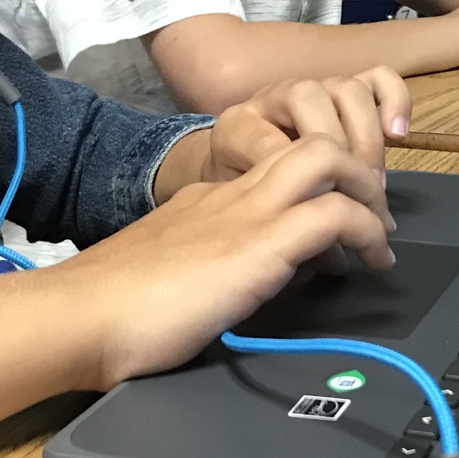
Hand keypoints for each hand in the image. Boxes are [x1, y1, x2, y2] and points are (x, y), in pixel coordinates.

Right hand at [58, 136, 395, 386]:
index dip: (316, 188)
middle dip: (355, 172)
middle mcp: (229, 193)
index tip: (334, 228)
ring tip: (380, 237)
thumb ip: (200, 270)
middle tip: (375, 219)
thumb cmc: (108, 313)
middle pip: (308, 141)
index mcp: (205, 200)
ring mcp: (245, 212)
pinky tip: (370, 264)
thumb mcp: (165, 278)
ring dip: (368, 191)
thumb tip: (229, 294)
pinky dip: (366, 233)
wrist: (78, 315)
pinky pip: (335, 213)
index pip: (275, 168)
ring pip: (328, 156)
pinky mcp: (259, 242)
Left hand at [202, 68, 412, 230]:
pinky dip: (394, 101)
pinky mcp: (342, 93)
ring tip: (375, 185)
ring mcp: (313, 91)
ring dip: (366, 139)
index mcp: (236, 128)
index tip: (325, 228)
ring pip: (346, 89)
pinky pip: (376, 79)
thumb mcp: (240, 219)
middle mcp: (272, 99)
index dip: (301, 185)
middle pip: (310, 100)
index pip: (268, 142)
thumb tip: (335, 256)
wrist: (231, 176)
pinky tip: (398, 136)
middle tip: (359, 205)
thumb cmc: (237, 205)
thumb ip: (276, 231)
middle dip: (340, 153)